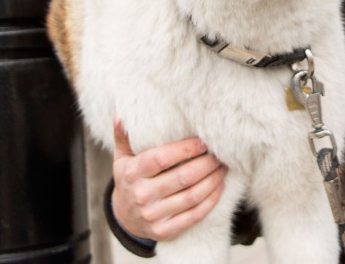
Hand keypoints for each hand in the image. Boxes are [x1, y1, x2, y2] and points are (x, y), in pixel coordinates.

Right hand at [111, 119, 226, 241]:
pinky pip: (194, 215)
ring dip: (213, 180)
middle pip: (183, 177)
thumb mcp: (122, 158)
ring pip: (192, 196)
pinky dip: (211, 200)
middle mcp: (142, 195)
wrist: (124, 218)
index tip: (204, 141)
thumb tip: (120, 113)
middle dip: (207, 163)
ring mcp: (153, 215)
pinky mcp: (165, 231)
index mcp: (133, 173)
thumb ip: (124, 136)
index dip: (186, 149)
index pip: (162, 158)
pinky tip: (220, 186)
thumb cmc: (129, 179)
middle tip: (220, 153)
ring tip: (223, 167)